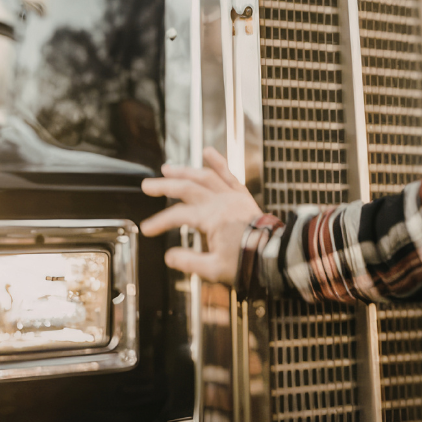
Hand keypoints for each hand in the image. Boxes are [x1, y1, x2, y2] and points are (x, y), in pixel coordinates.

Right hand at [141, 147, 263, 284]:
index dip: (160, 221)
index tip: (148, 229)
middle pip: (187, 188)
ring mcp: (232, 196)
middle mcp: (221, 202)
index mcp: (213, 219)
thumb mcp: (215, 269)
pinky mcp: (241, 195)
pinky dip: (217, 162)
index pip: (178, 215)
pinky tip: (208, 152)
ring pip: (204, 176)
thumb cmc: (248, 262)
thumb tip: (170, 257)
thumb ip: (189, 262)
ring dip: (185, 171)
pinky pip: (229, 173)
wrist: (274, 255)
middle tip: (148, 185)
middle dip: (165, 186)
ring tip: (168, 169)